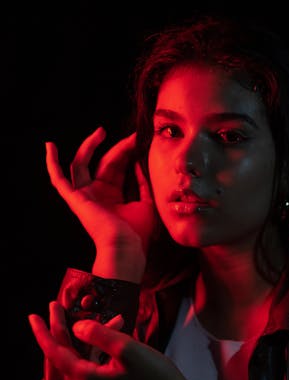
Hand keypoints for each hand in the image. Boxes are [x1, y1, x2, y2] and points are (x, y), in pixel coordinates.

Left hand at [29, 301, 219, 379]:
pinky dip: (104, 342)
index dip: (44, 332)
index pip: (56, 352)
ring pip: (84, 353)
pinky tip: (118, 324)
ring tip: (89, 311)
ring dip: (86, 332)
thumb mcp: (127, 349)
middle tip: (52, 305)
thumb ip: (100, 334)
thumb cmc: (155, 376)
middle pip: (66, 352)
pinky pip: (99, 358)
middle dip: (59, 327)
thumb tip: (78, 326)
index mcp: (87, 376)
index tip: (33, 315)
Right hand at [46, 127, 157, 280]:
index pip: (118, 167)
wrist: (126, 247)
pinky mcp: (75, 199)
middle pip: (105, 162)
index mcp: (113, 197)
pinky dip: (52, 164)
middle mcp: (97, 195)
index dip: (128, 153)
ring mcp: (85, 196)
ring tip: (101, 132)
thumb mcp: (146, 203)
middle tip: (133, 137)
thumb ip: (142, 183)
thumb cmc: (138, 232)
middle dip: (119, 148)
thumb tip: (138, 162)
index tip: (139, 141)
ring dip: (90, 146)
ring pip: (82, 164)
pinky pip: (59, 180)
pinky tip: (50, 146)